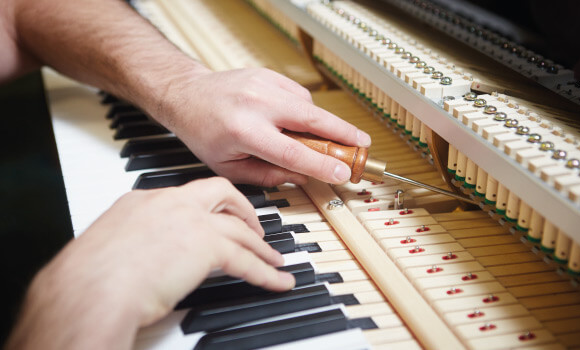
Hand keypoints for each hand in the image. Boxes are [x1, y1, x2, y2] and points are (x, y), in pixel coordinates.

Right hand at [6, 178, 293, 348]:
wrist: (90, 289)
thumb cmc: (89, 278)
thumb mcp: (112, 247)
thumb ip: (135, 243)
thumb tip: (145, 259)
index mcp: (144, 200)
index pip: (188, 196)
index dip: (208, 209)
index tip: (217, 219)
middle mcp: (171, 203)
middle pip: (222, 194)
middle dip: (244, 211)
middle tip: (255, 230)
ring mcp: (191, 221)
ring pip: (240, 229)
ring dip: (261, 248)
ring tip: (275, 261)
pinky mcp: (207, 246)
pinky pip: (246, 261)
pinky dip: (266, 273)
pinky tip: (277, 281)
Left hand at [154, 66, 370, 186]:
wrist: (187, 94)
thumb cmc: (204, 132)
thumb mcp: (228, 166)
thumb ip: (268, 175)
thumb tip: (302, 178)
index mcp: (243, 131)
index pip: (292, 152)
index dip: (321, 165)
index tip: (342, 173)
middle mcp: (256, 104)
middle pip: (312, 119)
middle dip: (343, 133)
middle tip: (364, 145)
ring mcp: (263, 84)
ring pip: (308, 106)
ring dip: (323, 124)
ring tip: (328, 138)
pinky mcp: (268, 75)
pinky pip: (299, 95)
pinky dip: (305, 111)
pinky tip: (298, 122)